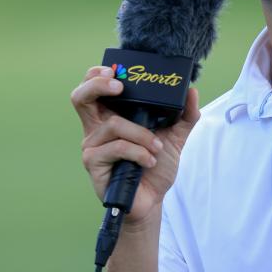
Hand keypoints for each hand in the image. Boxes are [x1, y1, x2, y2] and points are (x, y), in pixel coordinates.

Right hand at [71, 65, 199, 223]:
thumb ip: (184, 115)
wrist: (152, 200)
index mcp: (110, 117)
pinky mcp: (94, 163)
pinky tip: (149, 161)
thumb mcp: (174, 138)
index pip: (93, 88)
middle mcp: (96, 128)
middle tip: (119, 87)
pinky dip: (138, 152)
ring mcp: (92, 146)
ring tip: (156, 147)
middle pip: (80, 97)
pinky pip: (117, 148)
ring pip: (113, 124)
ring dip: (141, 134)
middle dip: (97, 85)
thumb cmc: (155, 167)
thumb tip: (192, 91)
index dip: (97, 75)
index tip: (116, 71)